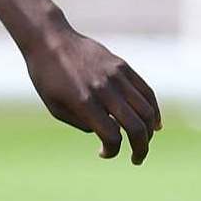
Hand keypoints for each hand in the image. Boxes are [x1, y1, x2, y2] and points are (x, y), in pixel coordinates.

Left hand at [23, 24, 161, 163]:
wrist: (50, 41)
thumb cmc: (47, 78)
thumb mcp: (55, 108)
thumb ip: (82, 123)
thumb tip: (107, 133)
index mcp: (84, 102)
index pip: (111, 135)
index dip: (112, 150)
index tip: (104, 153)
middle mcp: (103, 89)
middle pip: (135, 126)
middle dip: (140, 148)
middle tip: (136, 159)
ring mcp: (116, 76)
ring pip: (146, 109)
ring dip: (149, 131)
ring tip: (144, 141)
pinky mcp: (123, 67)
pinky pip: (146, 91)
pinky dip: (153, 109)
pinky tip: (154, 122)